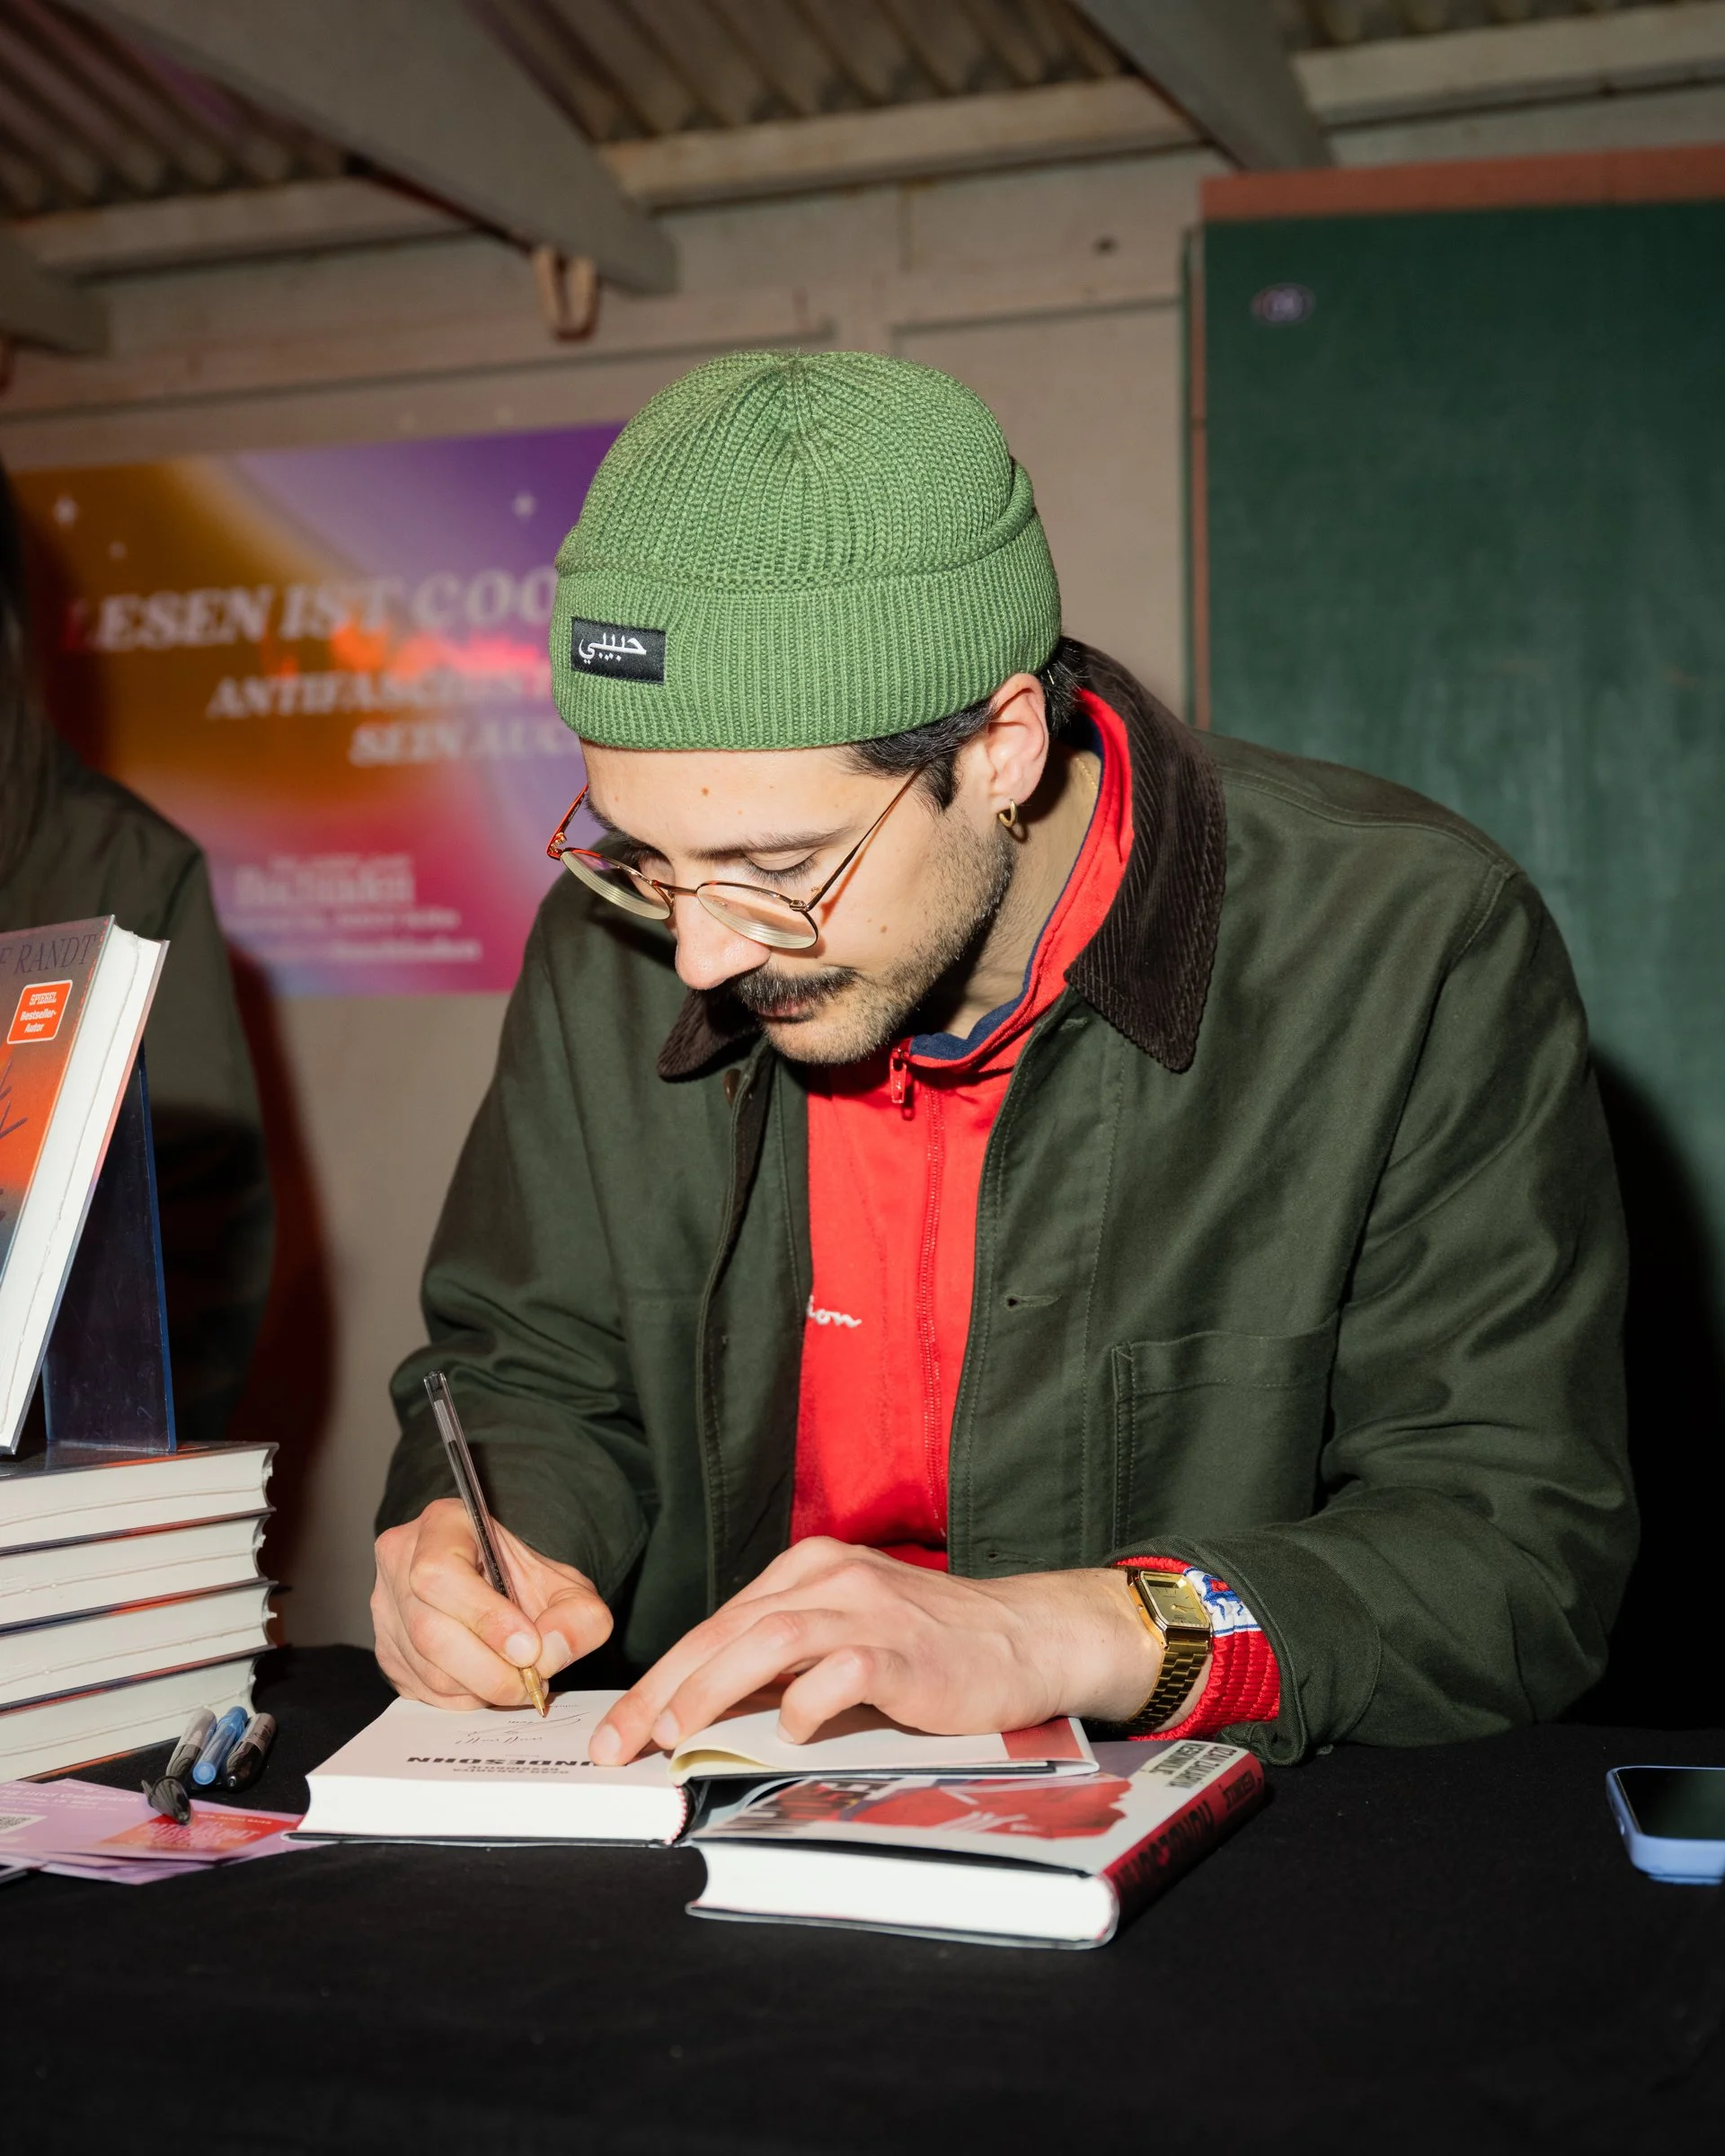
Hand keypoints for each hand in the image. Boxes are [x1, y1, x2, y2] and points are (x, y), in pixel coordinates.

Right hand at [371, 1497, 612, 1709]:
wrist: (503, 1587)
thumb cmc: (527, 1581)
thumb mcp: (568, 1587)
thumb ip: (577, 1616)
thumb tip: (549, 1652)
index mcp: (442, 1525)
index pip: (441, 1572)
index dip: (484, 1617)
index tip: (529, 1648)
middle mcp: (401, 1562)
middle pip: (429, 1630)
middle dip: (487, 1668)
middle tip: (530, 1681)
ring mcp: (387, 1609)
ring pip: (426, 1668)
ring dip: (479, 1687)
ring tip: (516, 1679)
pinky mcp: (387, 1652)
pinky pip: (422, 1690)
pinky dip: (463, 1698)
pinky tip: (488, 1681)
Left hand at [588, 1539, 1162, 1764]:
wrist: (1026, 1639)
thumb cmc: (932, 1646)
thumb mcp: (847, 1631)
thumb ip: (785, 1656)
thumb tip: (704, 1708)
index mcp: (809, 1569)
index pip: (716, 1623)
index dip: (659, 1678)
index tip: (619, 1731)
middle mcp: (831, 1577)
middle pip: (726, 1629)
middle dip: (663, 1690)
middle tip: (623, 1744)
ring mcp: (868, 1609)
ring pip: (767, 1640)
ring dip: (712, 1690)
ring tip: (679, 1735)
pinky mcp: (904, 1649)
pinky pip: (839, 1673)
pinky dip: (806, 1704)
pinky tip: (792, 1732)